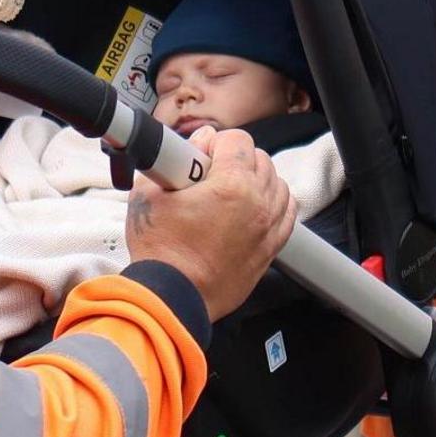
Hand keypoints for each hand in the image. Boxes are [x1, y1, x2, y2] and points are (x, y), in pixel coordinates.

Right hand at [124, 125, 295, 318]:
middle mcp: (258, 203)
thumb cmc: (161, 250)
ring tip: (231, 190)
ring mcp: (268, 228)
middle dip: (236, 159)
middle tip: (212, 173)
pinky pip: (287, 213)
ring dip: (257, 180)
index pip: (239, 140)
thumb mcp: (149, 194)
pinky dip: (274, 204)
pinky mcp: (271, 248)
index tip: (203, 154)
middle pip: (261, 159)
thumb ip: (173, 158)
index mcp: (232, 185)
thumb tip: (198, 142)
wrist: (174, 296)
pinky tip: (255, 207)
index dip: (217, 142)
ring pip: (277, 184)